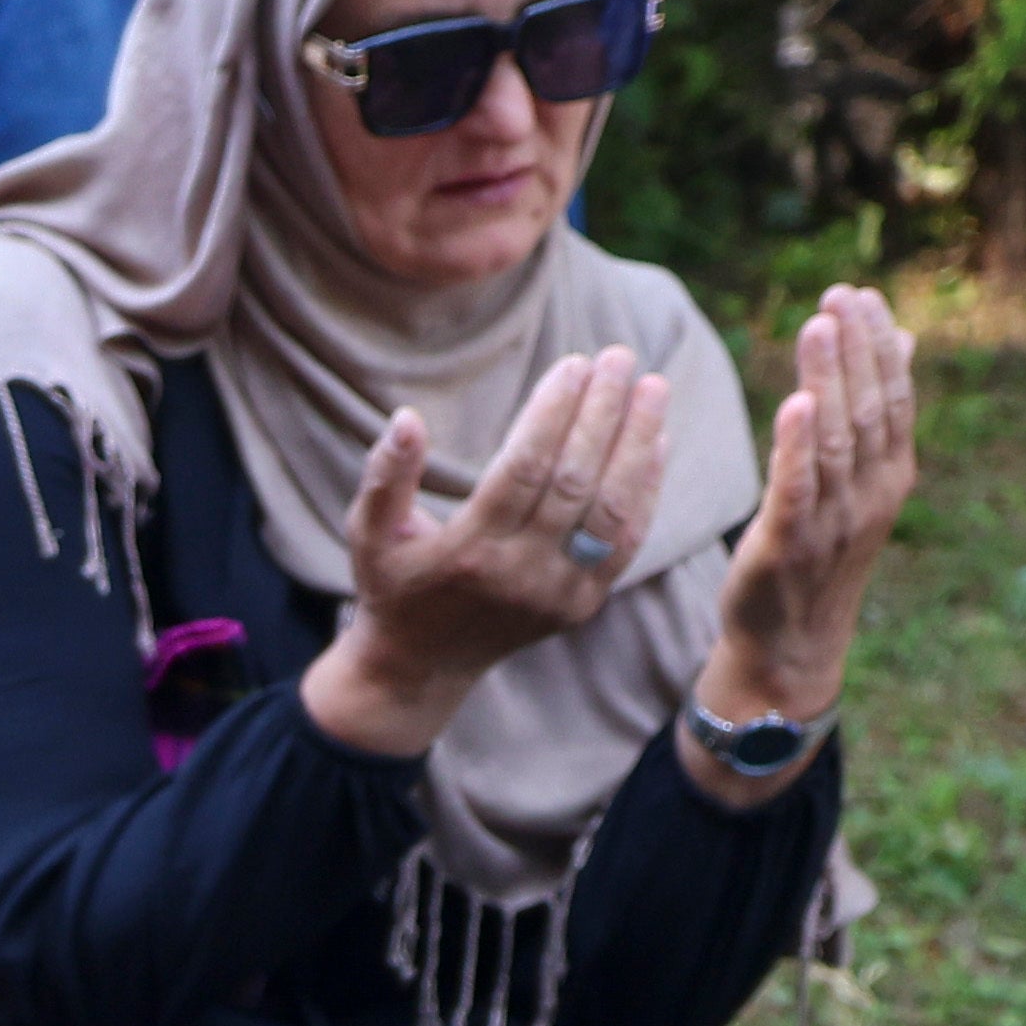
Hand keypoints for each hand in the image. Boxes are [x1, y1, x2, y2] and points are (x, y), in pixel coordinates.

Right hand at [302, 349, 672, 757]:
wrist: (421, 668)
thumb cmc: (394, 585)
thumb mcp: (369, 533)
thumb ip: (386, 475)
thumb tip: (407, 418)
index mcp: (467, 553)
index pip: (524, 468)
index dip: (554, 412)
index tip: (575, 364)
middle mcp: (518, 577)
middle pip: (574, 482)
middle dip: (603, 414)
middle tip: (619, 357)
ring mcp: (556, 595)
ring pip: (611, 512)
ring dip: (638, 443)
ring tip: (653, 387)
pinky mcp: (581, 607)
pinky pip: (625, 544)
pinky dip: (646, 490)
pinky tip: (655, 440)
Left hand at [705, 284, 912, 739]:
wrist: (791, 649)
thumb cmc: (819, 556)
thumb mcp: (858, 483)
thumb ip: (876, 414)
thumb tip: (904, 339)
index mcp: (890, 477)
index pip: (892, 398)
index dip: (879, 345)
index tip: (862, 296)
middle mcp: (870, 497)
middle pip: (868, 411)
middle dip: (855, 350)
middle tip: (837, 297)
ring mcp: (832, 524)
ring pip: (834, 442)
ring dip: (827, 380)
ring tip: (817, 327)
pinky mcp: (787, 547)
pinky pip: (795, 490)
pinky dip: (794, 447)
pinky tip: (791, 402)